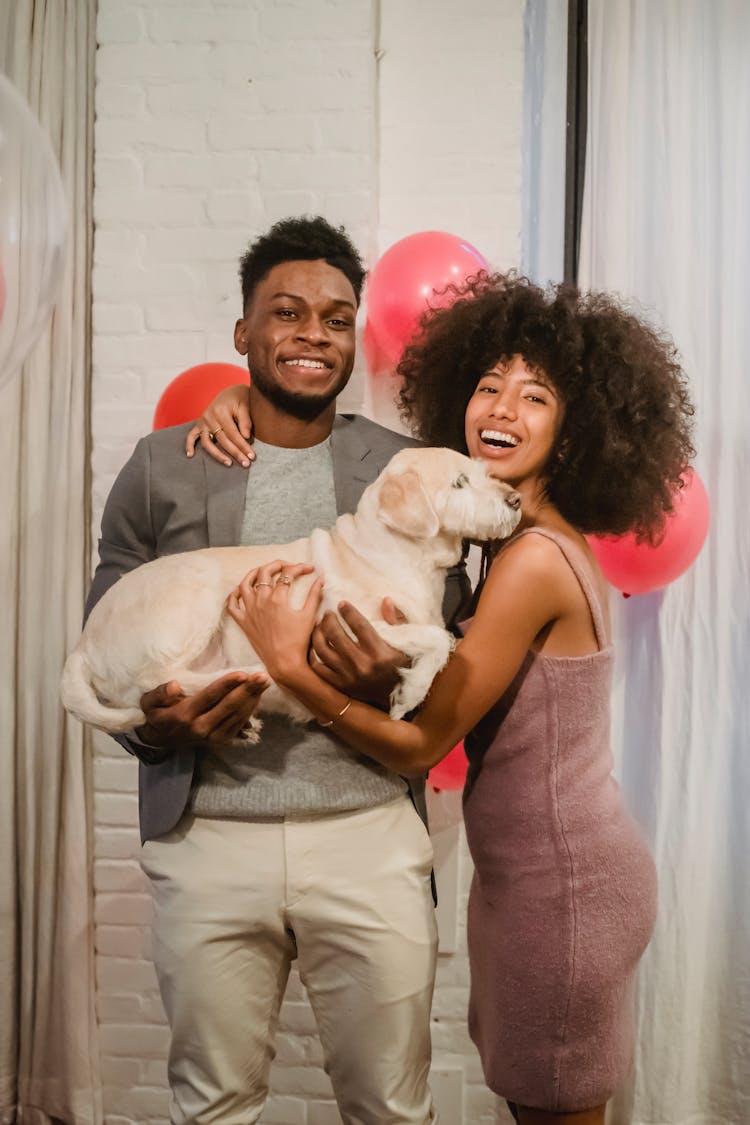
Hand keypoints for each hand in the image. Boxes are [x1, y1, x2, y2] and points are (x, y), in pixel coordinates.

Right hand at [136, 671, 269, 747]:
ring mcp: (212, 736)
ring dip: (253, 699)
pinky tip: (257, 696)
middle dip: (248, 690)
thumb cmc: (156, 714)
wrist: (159, 741)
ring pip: (238, 716)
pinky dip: (250, 710)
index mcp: (184, 715)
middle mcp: (201, 727)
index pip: (210, 697)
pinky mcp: (220, 740)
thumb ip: (159, 693)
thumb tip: (174, 686)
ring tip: (264, 682)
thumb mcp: (148, 702)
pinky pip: (239, 724)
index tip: (243, 673)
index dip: (228, 684)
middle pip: (229, 707)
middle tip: (263, 676)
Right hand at [185, 383, 253, 466]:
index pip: (233, 433)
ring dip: (218, 455)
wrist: (230, 392)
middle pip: (222, 440)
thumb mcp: (245, 406)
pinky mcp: (199, 424)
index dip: (243, 446)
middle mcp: (209, 416)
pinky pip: (191, 435)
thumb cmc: (240, 399)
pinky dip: (189, 445)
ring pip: (207, 442)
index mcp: (220, 411)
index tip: (252, 456)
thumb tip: (246, 437)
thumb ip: (245, 421)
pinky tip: (190, 455)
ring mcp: (203, 421)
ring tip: (229, 464)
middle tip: (246, 464)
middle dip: (235, 453)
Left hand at [226, 560, 323, 683]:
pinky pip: (232, 605)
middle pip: (265, 572)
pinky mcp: (243, 622)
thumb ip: (314, 595)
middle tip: (288, 566)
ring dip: (253, 573)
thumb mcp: (309, 616)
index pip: (288, 574)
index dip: (300, 568)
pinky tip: (240, 590)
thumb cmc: (298, 642)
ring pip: (244, 584)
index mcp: (277, 599)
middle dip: (278, 564)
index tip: (310, 569)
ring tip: (262, 571)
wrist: (284, 663)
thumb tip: (320, 579)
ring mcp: (249, 611)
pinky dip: (234, 595)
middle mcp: (260, 601)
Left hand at [310, 598, 409, 707]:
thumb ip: (394, 621)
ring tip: (320, 626)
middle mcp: (362, 664)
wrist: (401, 698)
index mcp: (380, 652)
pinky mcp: (341, 687)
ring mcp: (349, 677)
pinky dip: (314, 654)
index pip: (359, 625)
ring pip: (323, 649)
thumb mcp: (404, 643)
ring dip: (318, 633)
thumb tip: (385, 600)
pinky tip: (316, 645)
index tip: (342, 604)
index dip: (348, 612)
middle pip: (336, 634)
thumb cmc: (404, 666)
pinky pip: (318, 668)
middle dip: (329, 619)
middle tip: (328, 613)